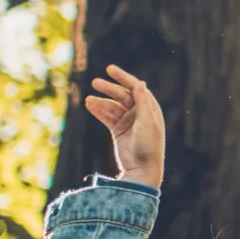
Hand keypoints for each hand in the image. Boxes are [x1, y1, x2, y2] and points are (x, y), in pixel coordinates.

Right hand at [87, 65, 165, 189]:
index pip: (136, 88)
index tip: (109, 69)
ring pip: (112, 106)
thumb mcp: (147, 122)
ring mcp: (128, 122)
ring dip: (101, 101)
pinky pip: (106, 116)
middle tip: (95, 82)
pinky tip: (89, 105)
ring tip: (89, 100)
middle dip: (109, 88)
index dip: (124, 77)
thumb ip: (143, 102)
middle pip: (122, 95)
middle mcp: (140, 113)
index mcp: (151, 109)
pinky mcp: (118, 130)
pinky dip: (98, 110)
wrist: (142, 170)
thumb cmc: (148, 146)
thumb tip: (140, 83)